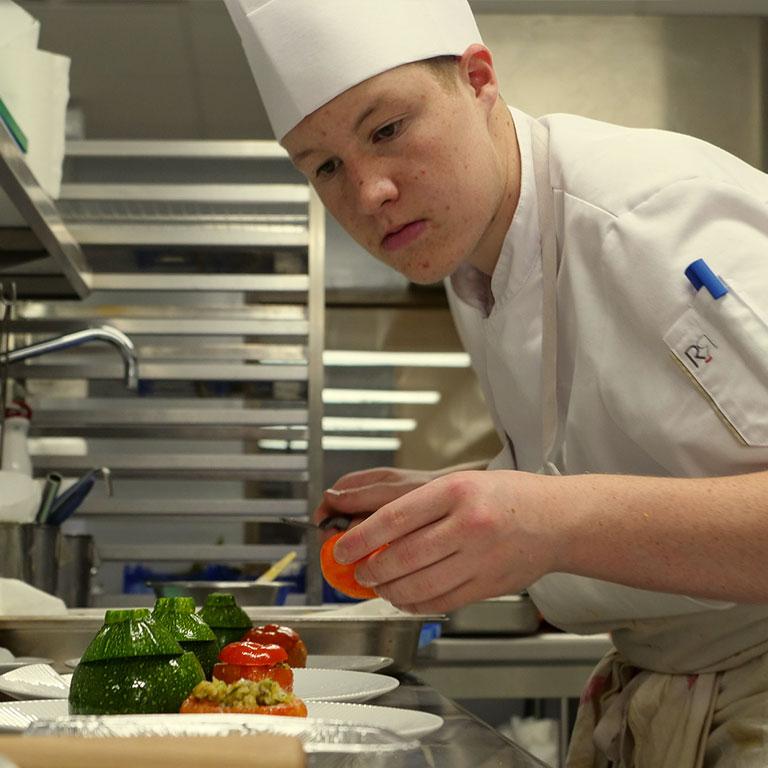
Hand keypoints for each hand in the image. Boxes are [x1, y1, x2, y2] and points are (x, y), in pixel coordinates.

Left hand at [331, 470, 560, 613]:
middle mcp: (468, 524)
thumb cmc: (506, 497)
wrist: (557, 519)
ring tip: (379, 586)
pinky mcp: (488, 585)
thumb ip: (419, 507)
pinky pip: (441, 602)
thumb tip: (373, 533)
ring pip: (419, 585)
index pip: (394, 518)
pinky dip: (415, 604)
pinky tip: (405, 598)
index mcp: (455, 491)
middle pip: (402, 557)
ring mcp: (480, 558)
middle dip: (371, 570)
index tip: (342, 549)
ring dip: (389, 591)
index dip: (360, 538)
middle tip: (358, 572)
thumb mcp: (459, 483)